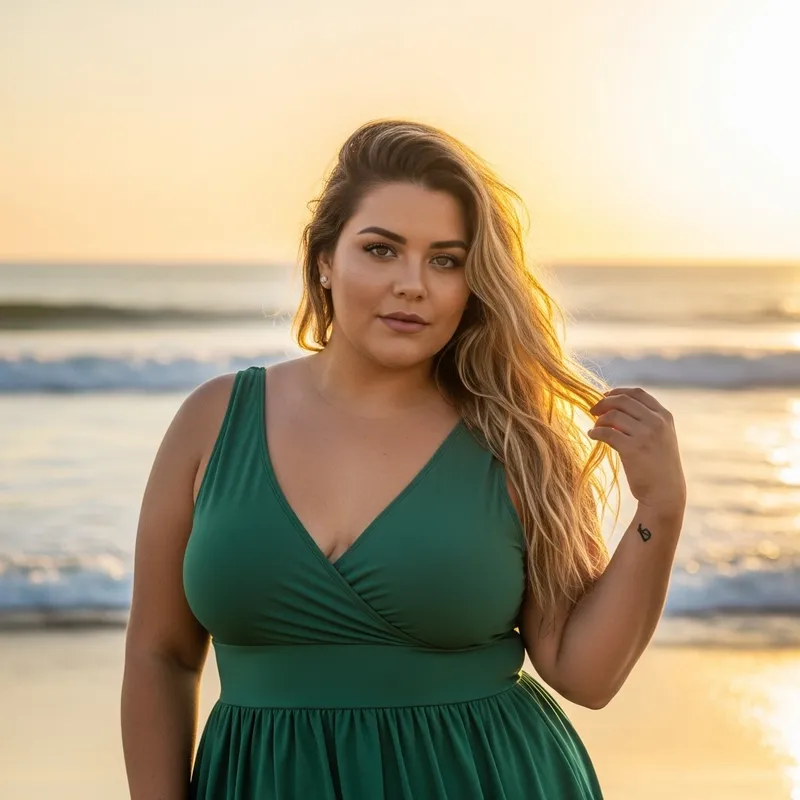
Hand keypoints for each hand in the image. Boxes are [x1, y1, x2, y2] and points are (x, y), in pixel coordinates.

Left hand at [588, 387, 685, 512]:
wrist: (665, 492)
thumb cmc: (658, 465)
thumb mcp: (659, 437)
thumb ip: (644, 420)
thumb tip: (612, 408)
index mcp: (664, 416)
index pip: (637, 393)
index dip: (618, 392)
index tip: (605, 396)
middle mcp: (657, 422)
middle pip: (623, 400)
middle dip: (604, 402)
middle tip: (592, 410)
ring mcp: (646, 435)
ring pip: (613, 416)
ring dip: (599, 420)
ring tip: (595, 427)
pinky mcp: (633, 449)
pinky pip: (607, 433)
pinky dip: (596, 432)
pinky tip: (592, 435)